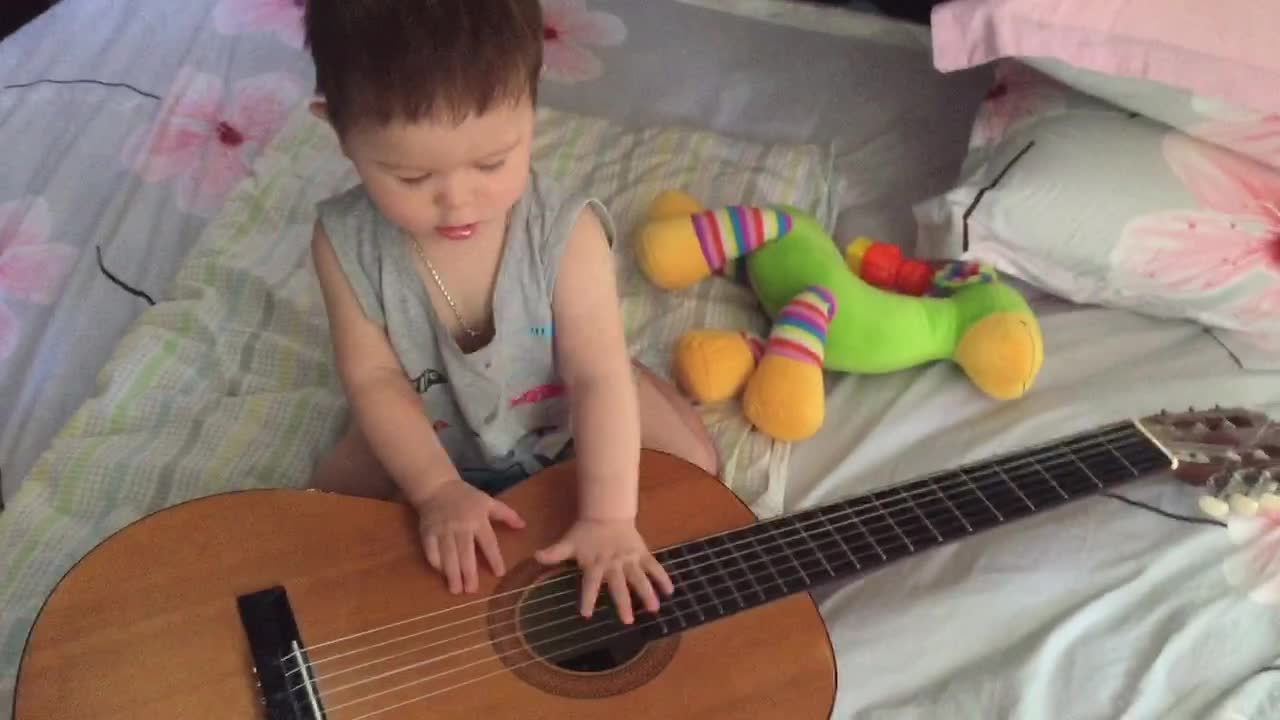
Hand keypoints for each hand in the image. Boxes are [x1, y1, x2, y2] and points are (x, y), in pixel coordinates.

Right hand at [414, 478, 525, 593]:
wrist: (436, 486)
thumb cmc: (466, 497)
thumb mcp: (488, 501)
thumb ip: (506, 514)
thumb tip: (523, 526)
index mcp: (478, 519)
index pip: (488, 542)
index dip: (494, 558)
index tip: (499, 573)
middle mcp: (460, 527)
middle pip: (465, 553)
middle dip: (468, 573)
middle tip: (471, 591)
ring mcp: (442, 530)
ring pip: (448, 555)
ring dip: (452, 574)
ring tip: (456, 590)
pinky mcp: (427, 533)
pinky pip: (431, 551)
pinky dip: (436, 564)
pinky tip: (442, 574)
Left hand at [534, 518, 673, 623]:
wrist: (606, 513)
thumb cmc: (585, 533)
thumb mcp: (568, 543)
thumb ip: (554, 553)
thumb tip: (535, 556)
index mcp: (595, 564)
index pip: (590, 583)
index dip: (587, 597)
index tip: (586, 614)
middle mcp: (613, 564)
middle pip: (619, 585)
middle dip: (623, 603)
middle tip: (627, 621)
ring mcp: (629, 559)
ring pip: (639, 578)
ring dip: (647, 593)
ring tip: (654, 608)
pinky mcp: (641, 553)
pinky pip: (653, 566)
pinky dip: (662, 577)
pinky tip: (670, 590)